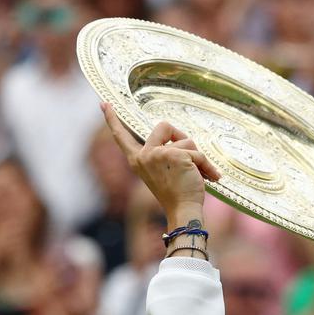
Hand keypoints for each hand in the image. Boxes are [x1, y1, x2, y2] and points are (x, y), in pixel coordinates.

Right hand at [101, 103, 221, 225]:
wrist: (183, 211)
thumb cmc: (176, 194)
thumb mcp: (161, 171)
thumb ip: (163, 154)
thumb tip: (181, 139)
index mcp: (137, 160)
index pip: (121, 136)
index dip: (112, 119)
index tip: (104, 104)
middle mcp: (144, 155)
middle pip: (164, 126)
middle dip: (182, 138)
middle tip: (189, 160)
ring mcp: (158, 154)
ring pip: (186, 141)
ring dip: (197, 157)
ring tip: (196, 175)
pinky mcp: (175, 155)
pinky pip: (199, 153)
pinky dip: (206, 165)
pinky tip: (209, 177)